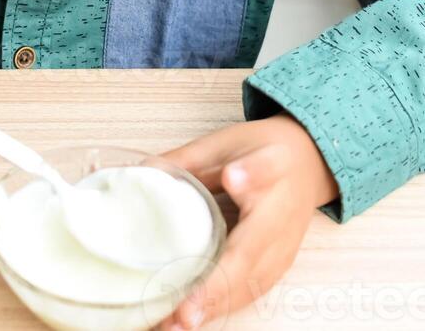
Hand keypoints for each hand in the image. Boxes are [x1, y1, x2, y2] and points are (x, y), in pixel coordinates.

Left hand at [158, 113, 339, 329]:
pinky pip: (249, 292)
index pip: (260, 178)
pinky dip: (220, 308)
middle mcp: (281, 219)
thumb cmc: (264, 150)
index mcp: (273, 172)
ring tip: (175, 324)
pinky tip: (189, 320)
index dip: (247, 183)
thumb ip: (189, 159)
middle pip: (250, 256)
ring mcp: (282, 249)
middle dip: (216, 288)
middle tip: (182, 311)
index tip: (231, 181)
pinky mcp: (277, 267)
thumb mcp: (227, 141)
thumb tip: (143, 172)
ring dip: (212, 308)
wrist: (309, 165)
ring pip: (249, 284)